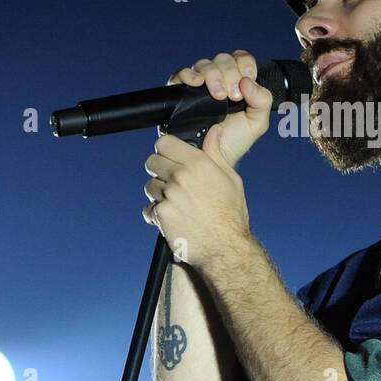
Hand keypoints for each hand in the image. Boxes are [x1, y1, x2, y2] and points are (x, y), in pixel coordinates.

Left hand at [142, 126, 251, 269]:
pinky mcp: (160, 214)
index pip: (164, 143)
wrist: (224, 248)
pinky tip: (173, 218)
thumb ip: (216, 153)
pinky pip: (149, 208)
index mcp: (198, 164)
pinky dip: (157, 214)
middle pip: (151, 161)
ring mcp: (168, 195)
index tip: (171, 157)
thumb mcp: (230, 179)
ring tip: (176, 203)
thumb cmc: (231, 216)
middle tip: (172, 181)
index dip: (167, 149)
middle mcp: (180, 176)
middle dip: (159, 170)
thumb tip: (213, 131)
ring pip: (149, 185)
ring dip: (158, 192)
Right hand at [165, 50, 273, 168]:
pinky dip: (189, 75)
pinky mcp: (181, 92)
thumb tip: (247, 81)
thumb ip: (263, 101)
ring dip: (214, 76)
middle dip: (230, 74)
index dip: (245, 64)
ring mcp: (199, 84)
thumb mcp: (257, 122)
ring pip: (205, 64)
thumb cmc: (234, 141)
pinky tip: (197, 83)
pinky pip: (181, 73)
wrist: (213, 158)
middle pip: (223, 59)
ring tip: (218, 97)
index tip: (247, 79)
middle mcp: (218, 80)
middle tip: (233, 96)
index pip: (240, 58)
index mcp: (238, 82)